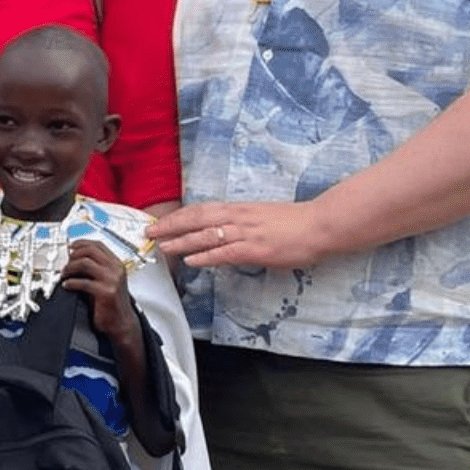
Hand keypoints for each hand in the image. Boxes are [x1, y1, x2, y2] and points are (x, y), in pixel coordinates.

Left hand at [62, 240, 139, 344]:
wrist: (122, 323)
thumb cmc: (111, 303)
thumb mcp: (105, 280)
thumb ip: (94, 268)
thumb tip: (72, 259)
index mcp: (116, 264)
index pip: (98, 245)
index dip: (81, 243)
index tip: (69, 246)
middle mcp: (116, 269)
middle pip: (90, 250)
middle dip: (73, 254)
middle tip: (64, 263)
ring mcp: (112, 280)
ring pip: (85, 263)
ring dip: (69, 267)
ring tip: (64, 275)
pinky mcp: (106, 292)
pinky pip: (83, 282)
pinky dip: (71, 283)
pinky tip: (66, 286)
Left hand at [147, 200, 334, 269]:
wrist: (320, 224)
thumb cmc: (294, 223)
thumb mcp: (261, 217)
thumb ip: (240, 224)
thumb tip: (222, 234)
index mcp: (238, 209)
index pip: (200, 210)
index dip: (178, 216)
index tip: (160, 222)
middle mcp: (238, 217)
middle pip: (196, 218)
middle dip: (170, 226)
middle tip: (148, 232)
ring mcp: (246, 232)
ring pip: (206, 235)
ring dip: (181, 242)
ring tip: (161, 247)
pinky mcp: (256, 249)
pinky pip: (225, 252)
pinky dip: (205, 256)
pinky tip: (191, 260)